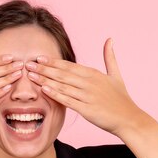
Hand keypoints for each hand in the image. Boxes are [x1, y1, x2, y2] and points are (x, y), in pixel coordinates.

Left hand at [25, 38, 142, 135]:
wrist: (129, 118)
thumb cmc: (121, 99)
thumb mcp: (116, 75)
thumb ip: (110, 57)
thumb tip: (109, 39)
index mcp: (94, 74)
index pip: (69, 66)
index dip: (53, 61)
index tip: (39, 57)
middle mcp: (89, 83)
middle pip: (62, 74)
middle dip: (44, 69)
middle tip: (28, 64)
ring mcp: (88, 96)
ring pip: (62, 86)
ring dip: (45, 80)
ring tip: (31, 76)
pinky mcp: (87, 109)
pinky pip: (67, 100)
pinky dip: (55, 94)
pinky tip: (44, 89)